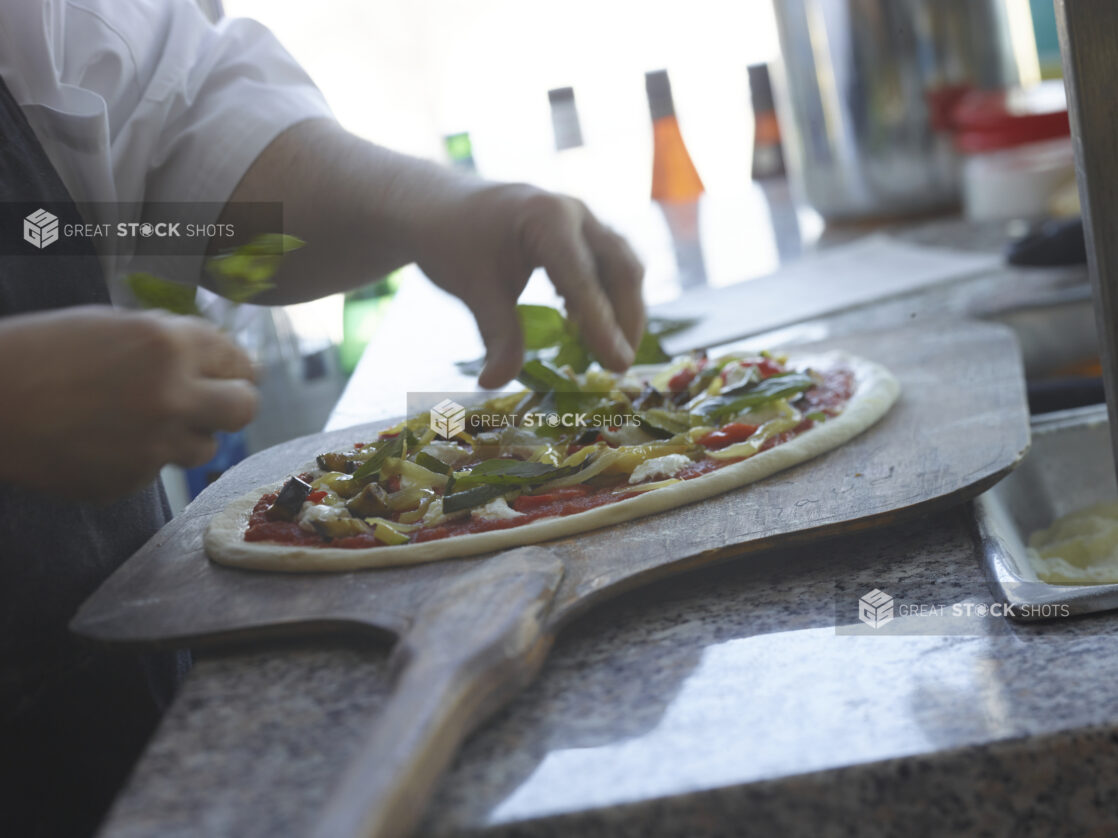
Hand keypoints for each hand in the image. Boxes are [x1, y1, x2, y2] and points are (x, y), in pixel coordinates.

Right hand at [0, 306, 257, 501]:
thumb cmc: (41, 352)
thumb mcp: (113, 326)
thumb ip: (172, 343)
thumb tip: (219, 361)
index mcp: (169, 344)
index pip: (238, 360)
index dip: (238, 369)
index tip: (236, 375)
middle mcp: (172, 395)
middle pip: (244, 409)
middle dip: (232, 403)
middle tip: (215, 402)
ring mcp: (153, 443)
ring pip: (206, 448)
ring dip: (185, 435)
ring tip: (140, 420)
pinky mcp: (130, 479)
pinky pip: (156, 469)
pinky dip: (139, 457)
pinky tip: (101, 440)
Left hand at [412, 183, 644, 388]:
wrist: (435, 205)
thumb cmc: (451, 240)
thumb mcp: (473, 290)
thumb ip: (496, 336)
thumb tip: (496, 383)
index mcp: (547, 219)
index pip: (585, 280)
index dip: (604, 325)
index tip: (617, 364)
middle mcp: (574, 212)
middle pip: (621, 268)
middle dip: (627, 319)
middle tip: (620, 366)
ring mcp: (580, 217)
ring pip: (621, 265)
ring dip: (622, 308)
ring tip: (611, 351)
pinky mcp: (579, 229)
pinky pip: (607, 263)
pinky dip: (605, 296)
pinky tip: (586, 325)